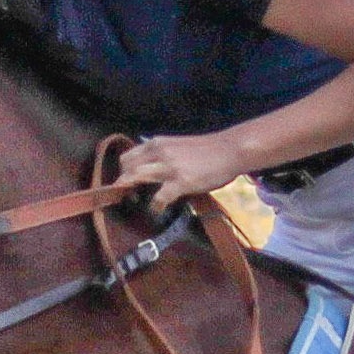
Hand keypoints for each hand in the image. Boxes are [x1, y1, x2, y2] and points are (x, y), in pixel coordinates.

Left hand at [112, 133, 246, 208]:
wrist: (230, 150)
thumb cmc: (208, 150)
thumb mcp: (178, 146)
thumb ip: (162, 155)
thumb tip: (149, 170)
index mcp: (157, 143)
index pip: (128, 156)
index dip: (123, 172)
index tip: (125, 184)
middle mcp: (159, 152)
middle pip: (127, 167)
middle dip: (123, 183)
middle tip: (127, 196)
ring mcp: (169, 166)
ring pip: (136, 177)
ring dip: (132, 191)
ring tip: (136, 202)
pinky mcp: (181, 181)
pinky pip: (159, 198)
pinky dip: (155, 207)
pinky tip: (158, 211)